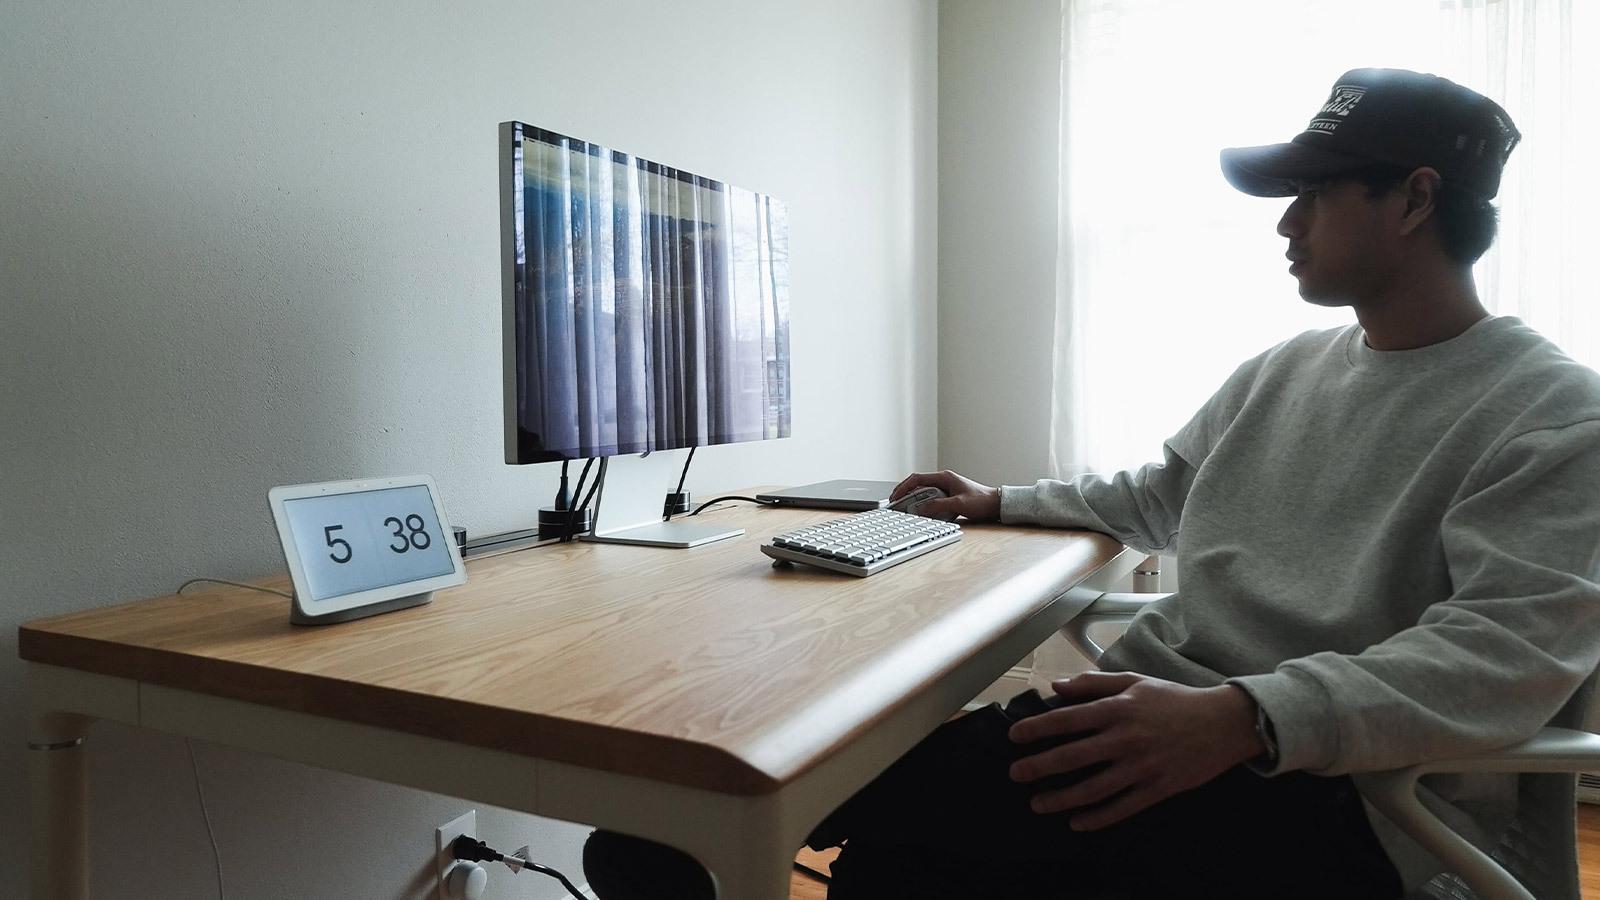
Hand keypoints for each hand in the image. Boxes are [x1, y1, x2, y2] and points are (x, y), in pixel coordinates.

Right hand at [890, 470, 1000, 521]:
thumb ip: (938, 506)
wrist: (996, 504)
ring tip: (904, 508)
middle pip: (917, 485)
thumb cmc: (982, 501)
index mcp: (944, 477)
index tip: (895, 496)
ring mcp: (945, 488)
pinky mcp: (948, 496)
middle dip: (904, 493)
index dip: (903, 487)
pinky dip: (922, 504)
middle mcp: (943, 481)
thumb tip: (920, 510)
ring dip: (913, 500)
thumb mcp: (958, 504)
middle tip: (895, 503)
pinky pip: (930, 498)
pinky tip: (919, 511)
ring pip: (923, 492)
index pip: (917, 479)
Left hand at [1007, 672, 1266, 829]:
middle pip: (1072, 757)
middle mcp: (1126, 738)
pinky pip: (1122, 808)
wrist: (1224, 722)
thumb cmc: (1175, 699)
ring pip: (1093, 788)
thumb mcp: (1135, 681)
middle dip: (1038, 767)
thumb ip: (1094, 683)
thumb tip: (1057, 686)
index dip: (1036, 729)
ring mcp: (1142, 766)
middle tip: (1015, 774)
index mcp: (1118, 709)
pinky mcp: (1158, 788)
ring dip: (1060, 799)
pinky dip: (1097, 818)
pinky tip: (1077, 822)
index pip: (1067, 720)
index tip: (1014, 737)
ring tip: (1037, 803)